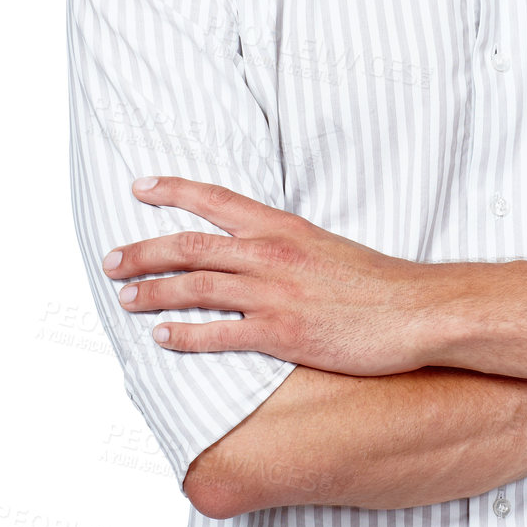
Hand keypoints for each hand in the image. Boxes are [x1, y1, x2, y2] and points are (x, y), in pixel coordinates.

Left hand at [102, 178, 433, 374]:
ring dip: (152, 294)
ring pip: (194, 287)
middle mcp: (272, 254)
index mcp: (284, 227)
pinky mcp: (280, 333)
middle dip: (143, 252)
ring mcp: (273, 294)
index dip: (173, 190)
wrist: (415, 310)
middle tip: (111, 261)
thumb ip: (289, 247)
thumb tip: (258, 253)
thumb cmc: (378, 284)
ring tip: (125, 299)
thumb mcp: (328, 247)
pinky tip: (162, 339)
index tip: (139, 187)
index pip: (216, 200)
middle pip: (190, 246)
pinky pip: (217, 334)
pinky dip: (183, 336)